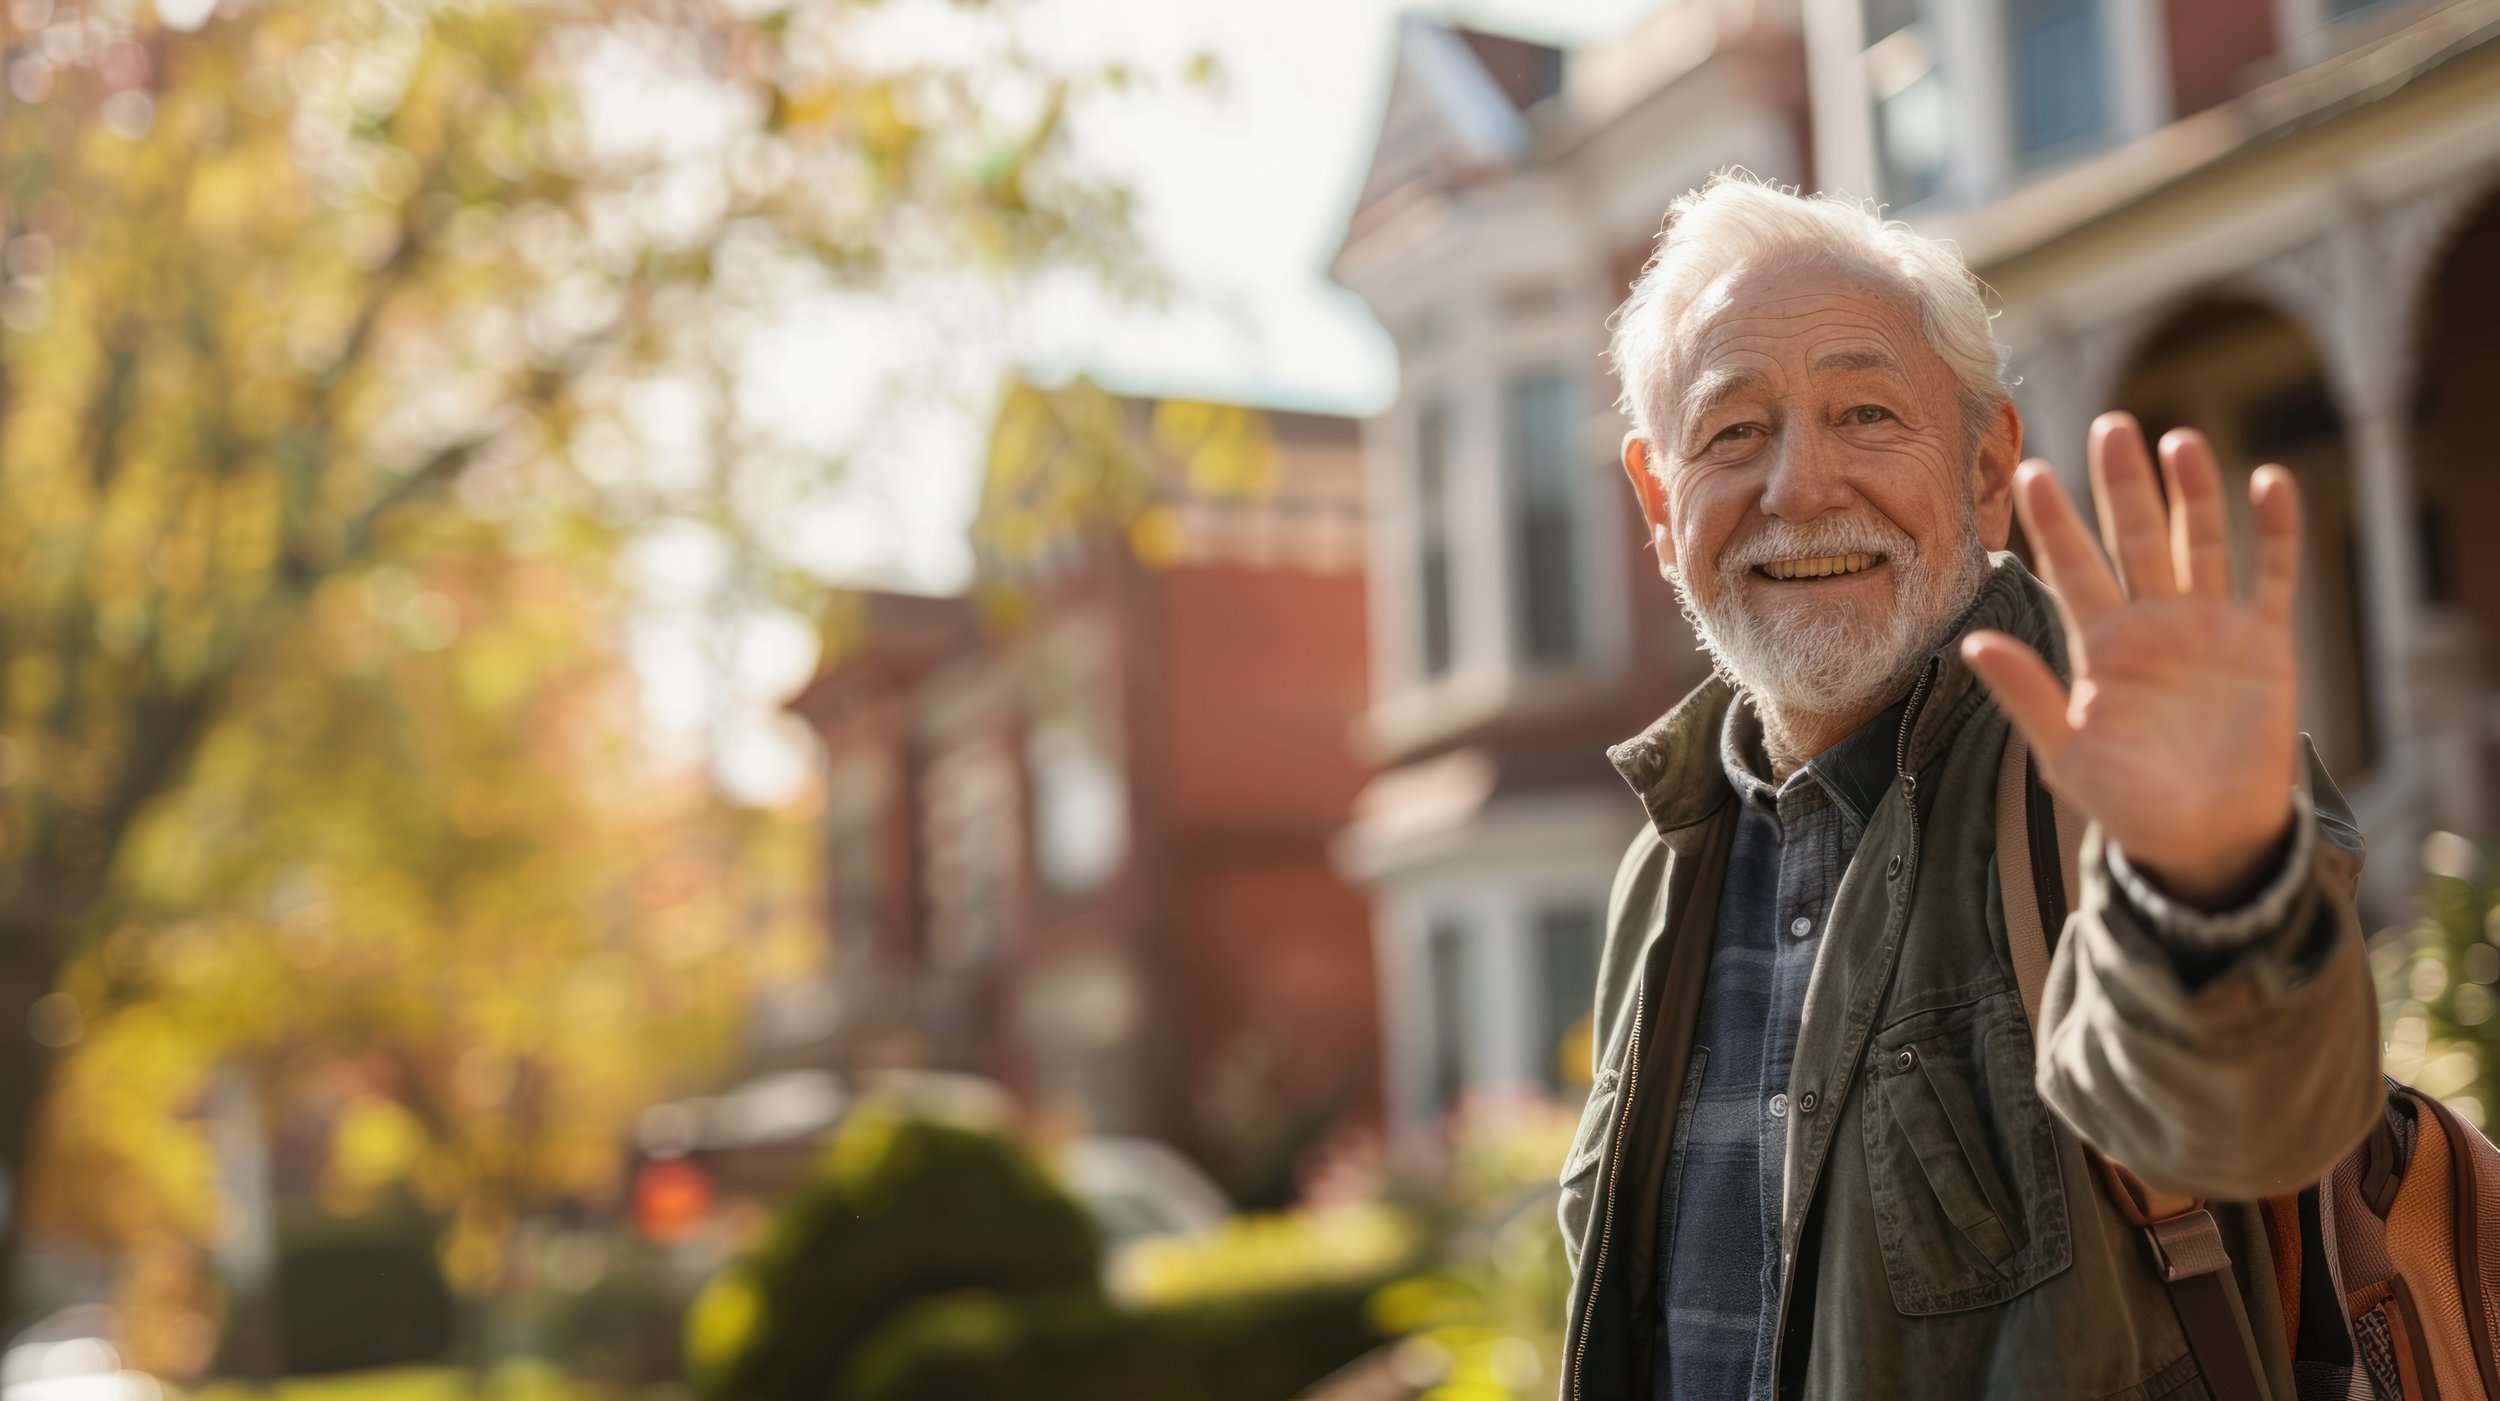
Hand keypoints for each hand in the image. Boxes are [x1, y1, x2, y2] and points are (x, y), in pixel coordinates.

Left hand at [1962, 412, 2300, 909]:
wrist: (2204, 838)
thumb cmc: (2127, 801)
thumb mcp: (2065, 751)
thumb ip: (2025, 693)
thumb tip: (1971, 643)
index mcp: (2101, 644)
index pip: (2072, 567)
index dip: (2054, 520)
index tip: (2031, 470)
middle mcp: (2153, 622)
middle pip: (2136, 538)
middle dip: (2122, 485)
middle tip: (2111, 425)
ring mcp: (2210, 627)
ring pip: (2200, 543)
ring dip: (2193, 493)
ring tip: (2178, 440)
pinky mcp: (2263, 643)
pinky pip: (2269, 576)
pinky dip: (2272, 532)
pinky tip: (2267, 481)